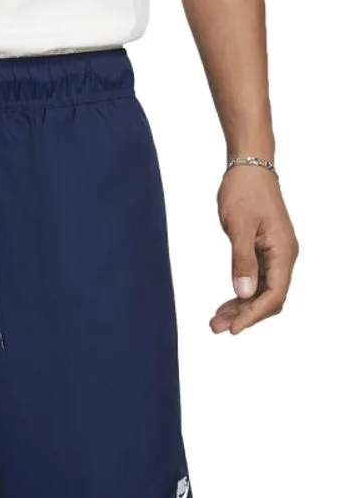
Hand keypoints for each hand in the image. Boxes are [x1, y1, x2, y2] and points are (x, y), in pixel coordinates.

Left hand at [210, 166, 297, 334]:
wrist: (248, 168)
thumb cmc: (244, 192)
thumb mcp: (239, 227)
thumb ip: (241, 260)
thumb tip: (243, 293)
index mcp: (283, 251)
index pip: (274, 294)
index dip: (254, 314)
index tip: (233, 329)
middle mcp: (283, 256)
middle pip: (269, 298)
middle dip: (244, 316)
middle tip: (215, 328)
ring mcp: (274, 255)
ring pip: (261, 292)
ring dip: (240, 308)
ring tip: (215, 322)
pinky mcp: (263, 252)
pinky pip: (255, 281)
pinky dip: (240, 295)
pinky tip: (224, 305)